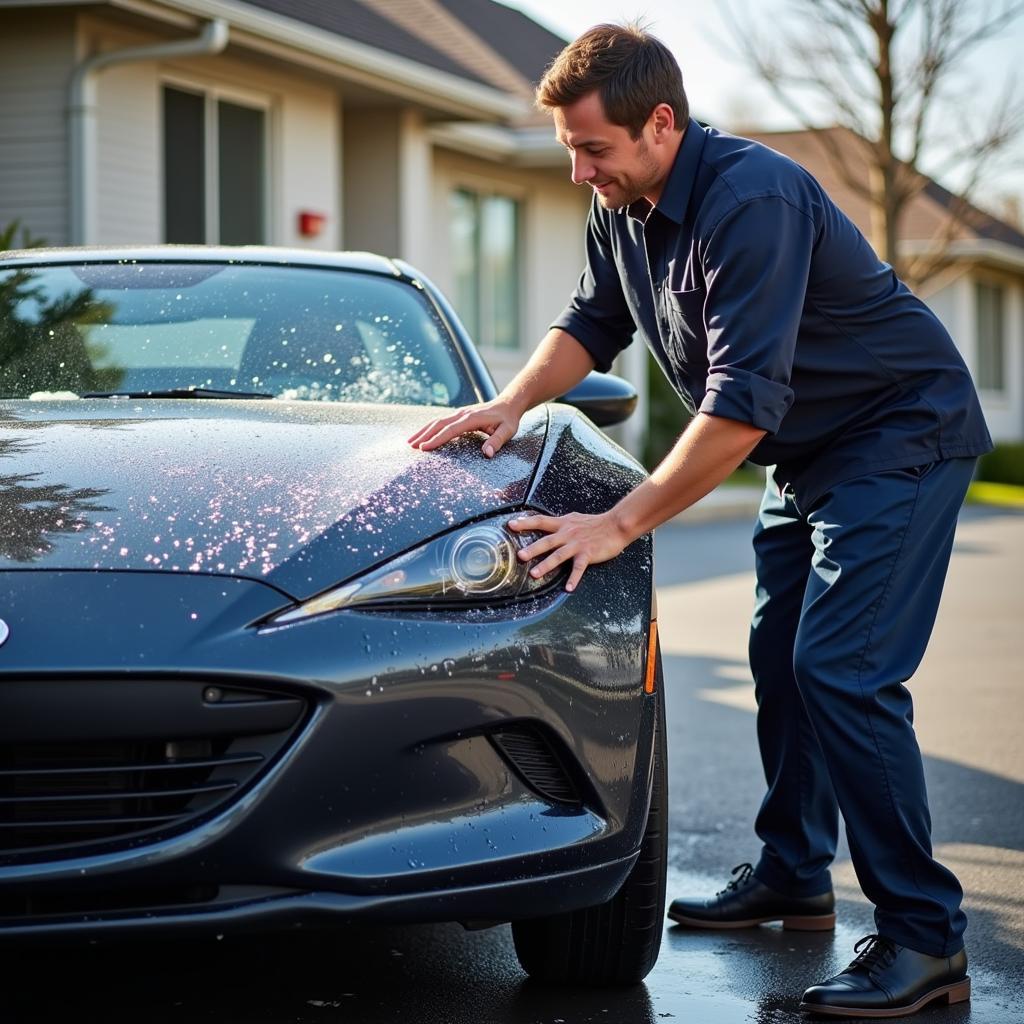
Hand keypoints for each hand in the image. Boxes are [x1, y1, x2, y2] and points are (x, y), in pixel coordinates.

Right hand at [407, 399, 521, 457]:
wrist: (508, 404)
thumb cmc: (508, 419)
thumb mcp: (508, 431)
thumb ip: (497, 441)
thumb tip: (487, 453)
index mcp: (472, 418)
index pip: (451, 429)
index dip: (437, 439)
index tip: (425, 447)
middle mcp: (462, 414)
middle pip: (439, 424)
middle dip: (424, 435)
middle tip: (412, 446)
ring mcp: (459, 413)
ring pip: (437, 421)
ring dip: (423, 431)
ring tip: (410, 442)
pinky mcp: (458, 415)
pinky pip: (441, 421)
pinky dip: (429, 428)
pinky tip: (422, 435)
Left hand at [510, 511, 631, 591]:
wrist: (615, 525)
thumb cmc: (595, 523)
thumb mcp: (574, 519)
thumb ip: (560, 524)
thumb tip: (546, 523)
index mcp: (563, 524)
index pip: (540, 521)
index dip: (525, 523)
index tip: (511, 525)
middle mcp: (567, 534)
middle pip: (547, 541)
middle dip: (532, 549)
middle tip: (519, 556)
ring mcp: (577, 545)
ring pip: (559, 555)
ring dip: (547, 565)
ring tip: (535, 574)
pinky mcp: (588, 554)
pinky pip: (579, 568)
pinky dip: (573, 578)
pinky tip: (568, 588)